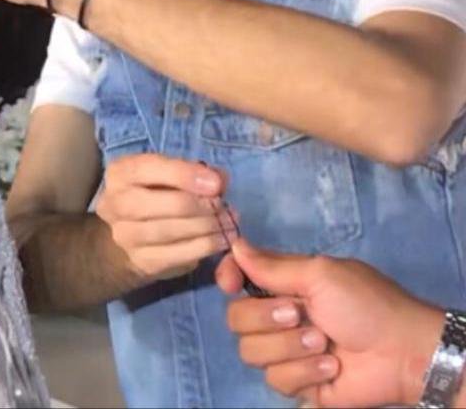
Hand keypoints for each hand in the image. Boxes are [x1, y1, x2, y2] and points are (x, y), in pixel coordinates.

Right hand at [95, 153, 229, 282]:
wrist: (130, 232)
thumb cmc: (155, 193)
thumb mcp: (168, 173)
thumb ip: (194, 171)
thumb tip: (220, 180)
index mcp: (121, 173)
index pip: (151, 169)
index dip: (186, 175)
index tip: (216, 184)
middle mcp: (115, 203)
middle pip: (168, 204)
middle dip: (204, 206)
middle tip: (224, 206)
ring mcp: (126, 235)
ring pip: (175, 231)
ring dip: (209, 227)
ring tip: (229, 222)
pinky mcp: (142, 260)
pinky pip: (180, 254)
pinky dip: (206, 246)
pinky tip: (222, 239)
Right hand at [217, 240, 444, 406]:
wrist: (402, 353)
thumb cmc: (365, 304)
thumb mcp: (321, 274)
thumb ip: (273, 265)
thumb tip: (234, 245)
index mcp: (283, 285)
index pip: (236, 277)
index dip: (226, 277)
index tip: (230, 284)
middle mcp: (278, 317)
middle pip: (236, 319)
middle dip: (265, 318)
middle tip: (300, 316)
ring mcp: (286, 352)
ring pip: (252, 353)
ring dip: (290, 348)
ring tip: (324, 344)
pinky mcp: (297, 383)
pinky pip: (276, 380)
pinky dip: (305, 372)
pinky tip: (331, 367)